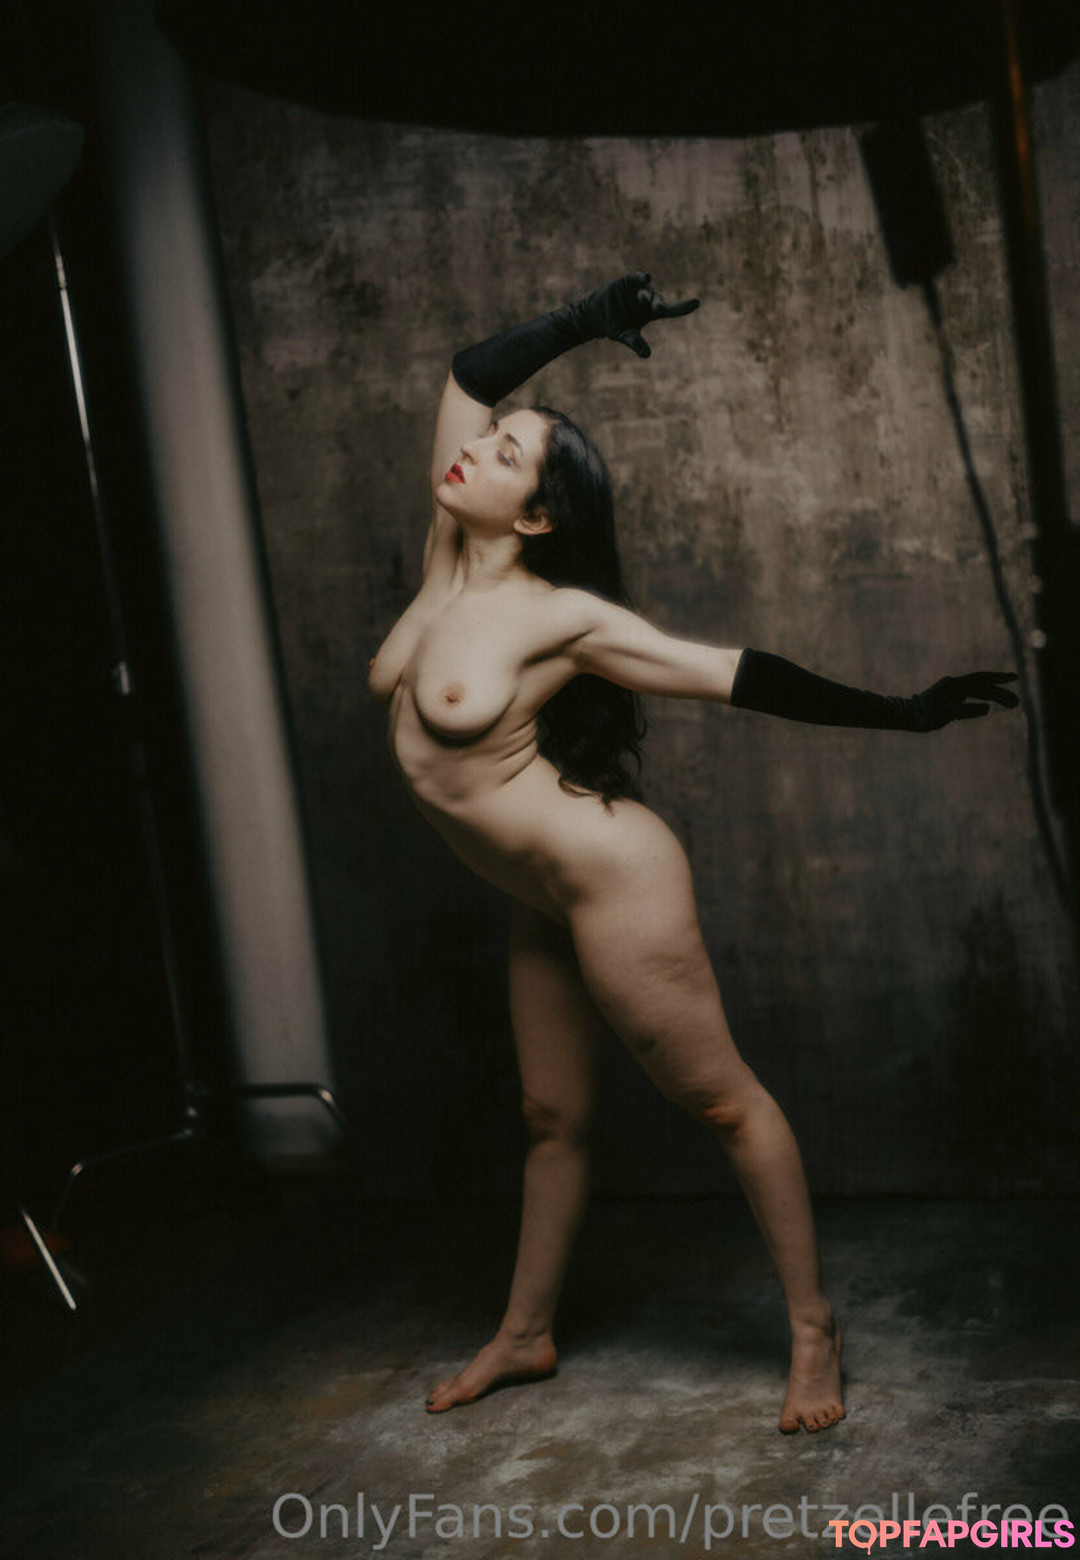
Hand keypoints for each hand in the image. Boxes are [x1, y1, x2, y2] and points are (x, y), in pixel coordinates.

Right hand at [579, 272, 699, 357]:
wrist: (596, 315)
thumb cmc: (616, 326)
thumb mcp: (625, 336)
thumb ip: (635, 343)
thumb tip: (647, 355)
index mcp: (653, 312)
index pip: (671, 310)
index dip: (684, 307)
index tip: (696, 302)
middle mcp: (649, 299)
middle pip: (658, 301)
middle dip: (658, 305)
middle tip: (658, 309)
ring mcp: (639, 289)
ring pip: (647, 291)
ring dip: (646, 295)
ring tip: (641, 299)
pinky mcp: (628, 281)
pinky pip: (636, 278)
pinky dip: (640, 277)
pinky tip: (646, 277)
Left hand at [910, 671, 1018, 730]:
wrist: (907, 716)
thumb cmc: (924, 717)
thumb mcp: (946, 716)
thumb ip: (965, 711)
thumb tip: (987, 709)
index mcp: (955, 685)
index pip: (981, 679)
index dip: (999, 679)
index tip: (1015, 677)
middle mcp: (954, 684)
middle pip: (983, 685)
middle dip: (1001, 692)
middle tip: (1018, 702)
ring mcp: (952, 690)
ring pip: (978, 690)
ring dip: (994, 696)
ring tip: (1011, 705)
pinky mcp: (949, 697)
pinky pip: (971, 695)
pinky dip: (983, 698)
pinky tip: (990, 704)